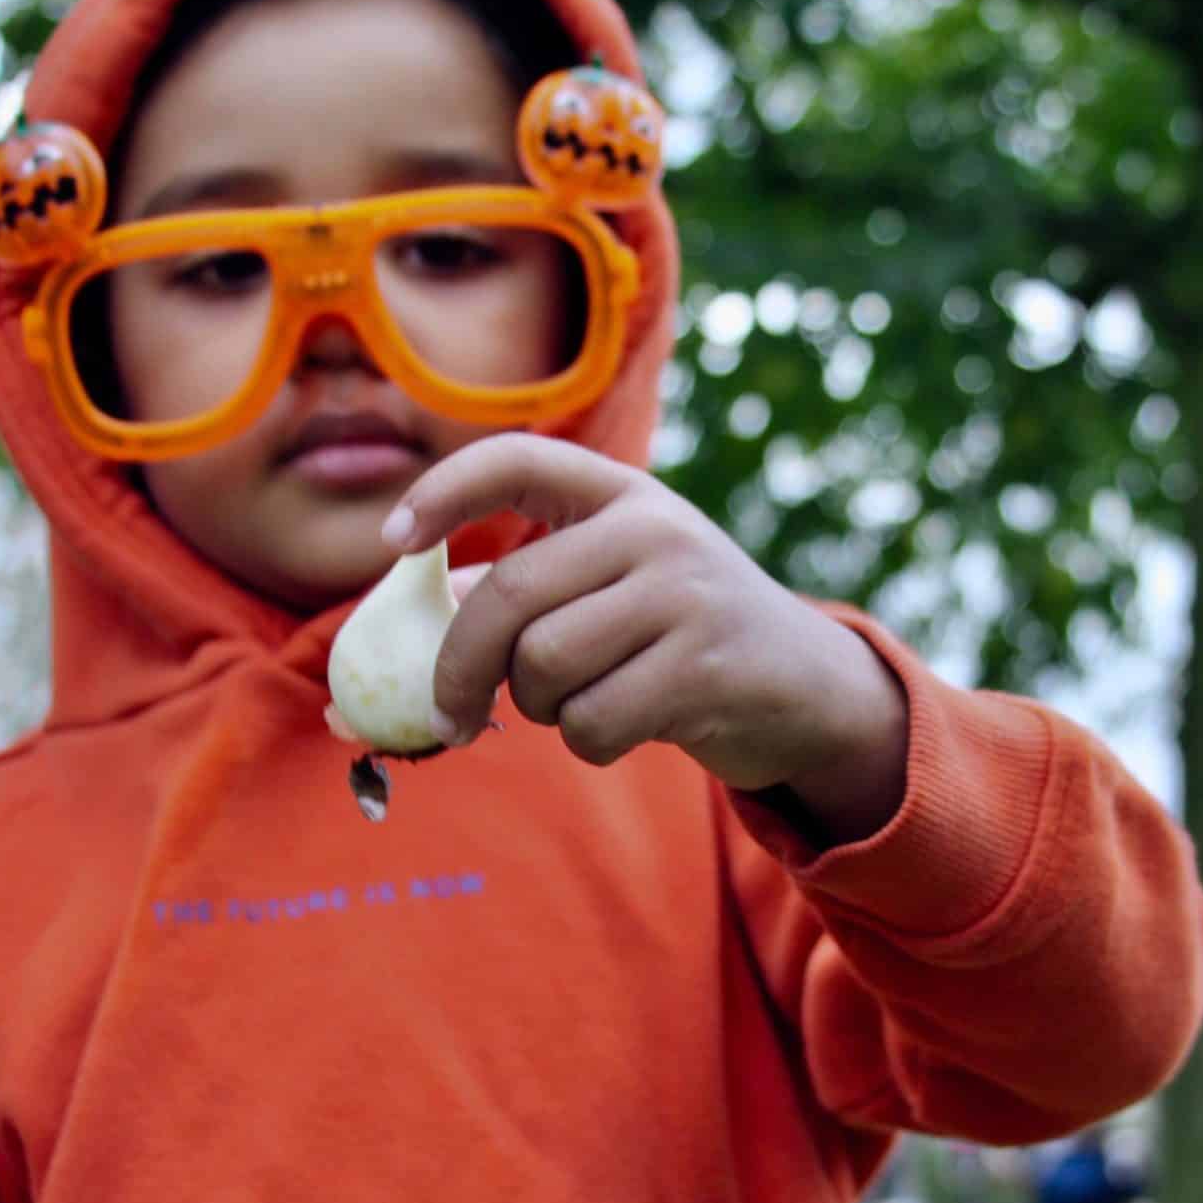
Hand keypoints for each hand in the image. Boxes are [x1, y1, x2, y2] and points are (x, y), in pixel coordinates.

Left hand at [382, 435, 908, 844]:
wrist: (809, 690)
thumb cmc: (681, 638)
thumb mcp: (616, 588)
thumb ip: (523, 595)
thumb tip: (400, 632)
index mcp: (624, 496)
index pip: (519, 461)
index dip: (445, 492)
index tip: (393, 541)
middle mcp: (655, 530)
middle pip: (508, 596)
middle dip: (458, 669)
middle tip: (445, 718)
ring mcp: (685, 596)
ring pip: (544, 666)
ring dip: (540, 710)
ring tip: (582, 704)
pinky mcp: (704, 669)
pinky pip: (591, 721)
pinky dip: (588, 741)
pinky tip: (625, 727)